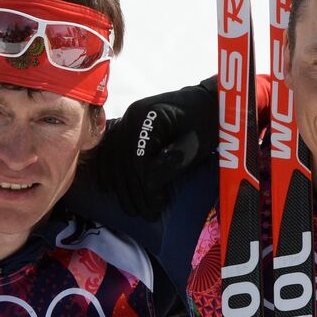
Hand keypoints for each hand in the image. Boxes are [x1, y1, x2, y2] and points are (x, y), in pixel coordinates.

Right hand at [95, 78, 219, 220]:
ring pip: (114, 161)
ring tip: (136, 210)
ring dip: (123, 189)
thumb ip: (171, 162)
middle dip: (134, 193)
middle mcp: (130, 116)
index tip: (158, 205)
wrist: (206, 101)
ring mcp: (126, 121)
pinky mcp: (126, 128)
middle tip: (147, 214)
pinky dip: (112, 175)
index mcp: (147, 116)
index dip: (146, 187)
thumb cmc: (206, 121)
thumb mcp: (193, 144)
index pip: (137, 159)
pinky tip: (117, 192)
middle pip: (123, 163)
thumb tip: (149, 186)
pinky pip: (110, 155)